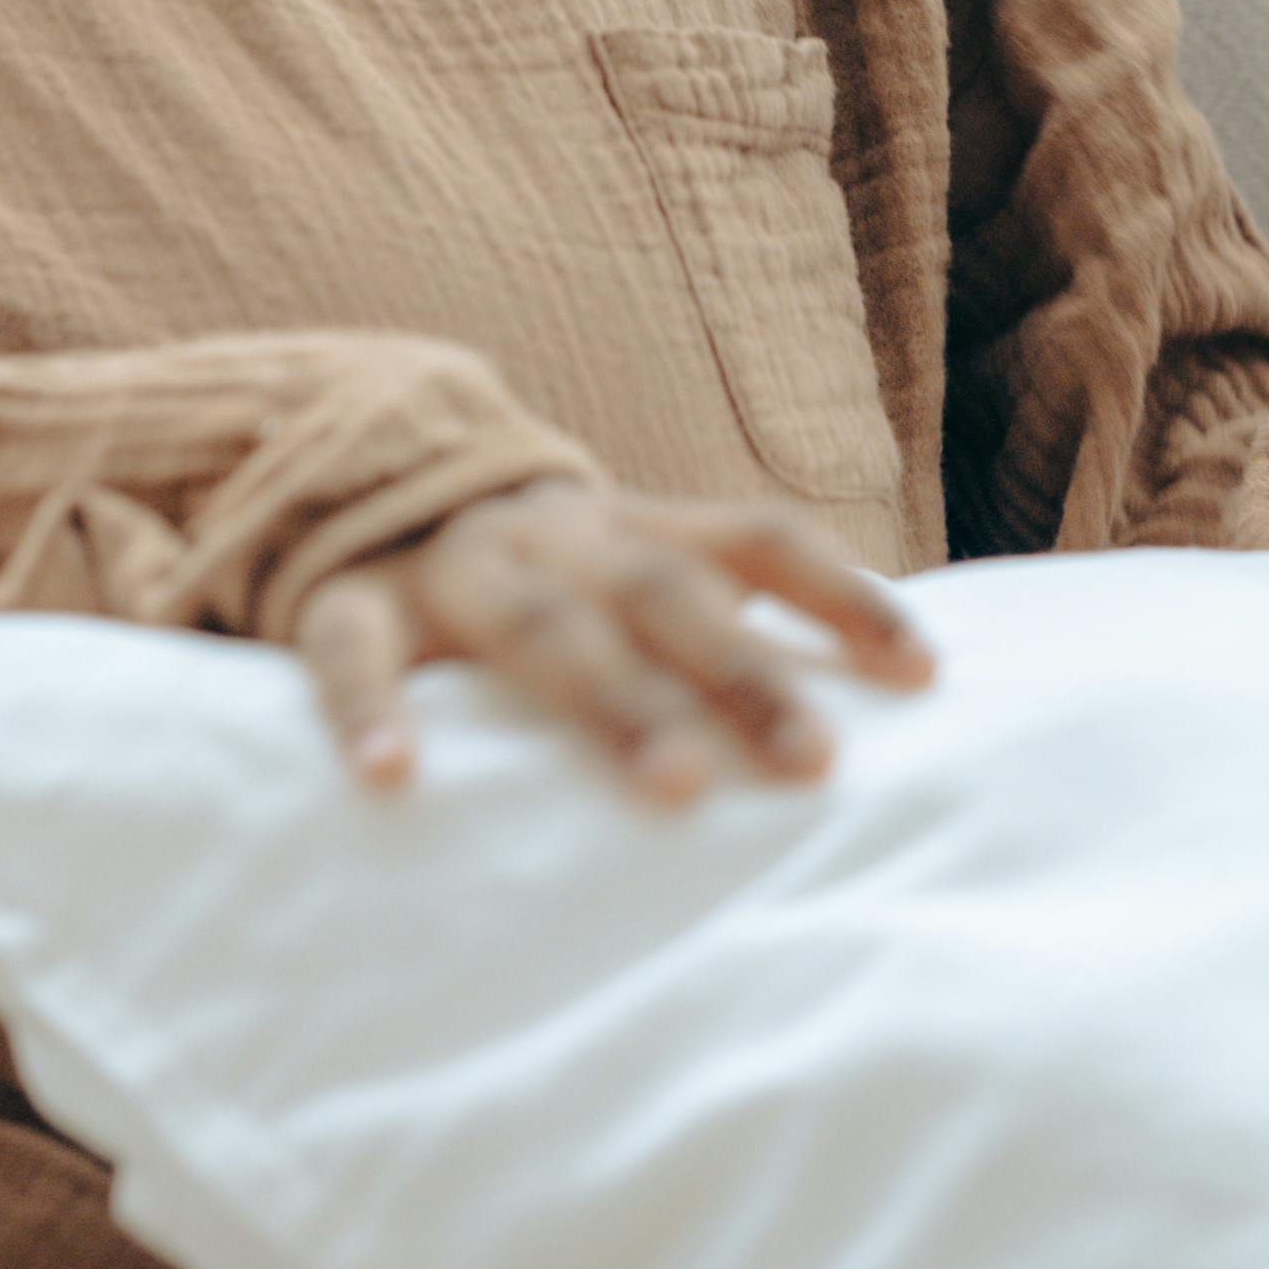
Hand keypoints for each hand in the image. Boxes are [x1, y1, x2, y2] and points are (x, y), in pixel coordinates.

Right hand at [295, 482, 937, 807]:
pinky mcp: (346, 597)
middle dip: (744, 675)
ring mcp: (454, 565)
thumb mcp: (617, 570)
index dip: (843, 597)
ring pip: (541, 628)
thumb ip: (708, 620)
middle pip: (664, 595)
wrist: (345, 476)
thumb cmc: (524, 576)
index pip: (759, 541)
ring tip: (673, 792)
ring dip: (613, 704)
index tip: (924, 674)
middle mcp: (558, 536)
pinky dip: (369, 707)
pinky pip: (354, 647)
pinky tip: (391, 776)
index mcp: (632, 529)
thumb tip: (855, 714)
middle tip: (814, 763)